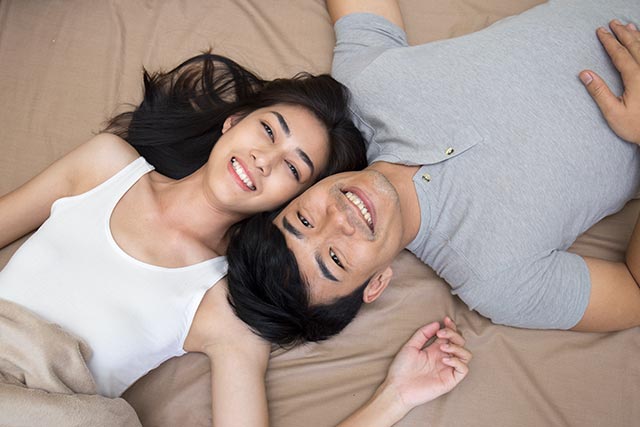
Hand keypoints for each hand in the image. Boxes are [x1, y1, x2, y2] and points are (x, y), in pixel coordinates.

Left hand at [383, 317, 470, 413]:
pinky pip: (463, 369)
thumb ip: (423, 334)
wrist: (398, 387)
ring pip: (466, 355)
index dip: (451, 326)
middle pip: (460, 342)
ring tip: (443, 347)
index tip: (445, 320)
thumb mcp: (410, 346)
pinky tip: (444, 359)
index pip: (450, 335)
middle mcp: (444, 357)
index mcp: (435, 349)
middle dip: (453, 334)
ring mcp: (448, 369)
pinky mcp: (450, 380)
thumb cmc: (401, 368)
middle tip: (441, 334)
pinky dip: (457, 362)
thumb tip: (437, 324)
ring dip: (457, 347)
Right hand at [580, 20, 639, 144]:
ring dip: (636, 36)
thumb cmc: (636, 126)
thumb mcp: (613, 113)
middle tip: (613, 23)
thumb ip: (599, 92)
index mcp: (636, 78)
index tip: (601, 31)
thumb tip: (584, 74)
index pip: (620, 54)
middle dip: (623, 33)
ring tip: (628, 27)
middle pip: (635, 46)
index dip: (609, 41)